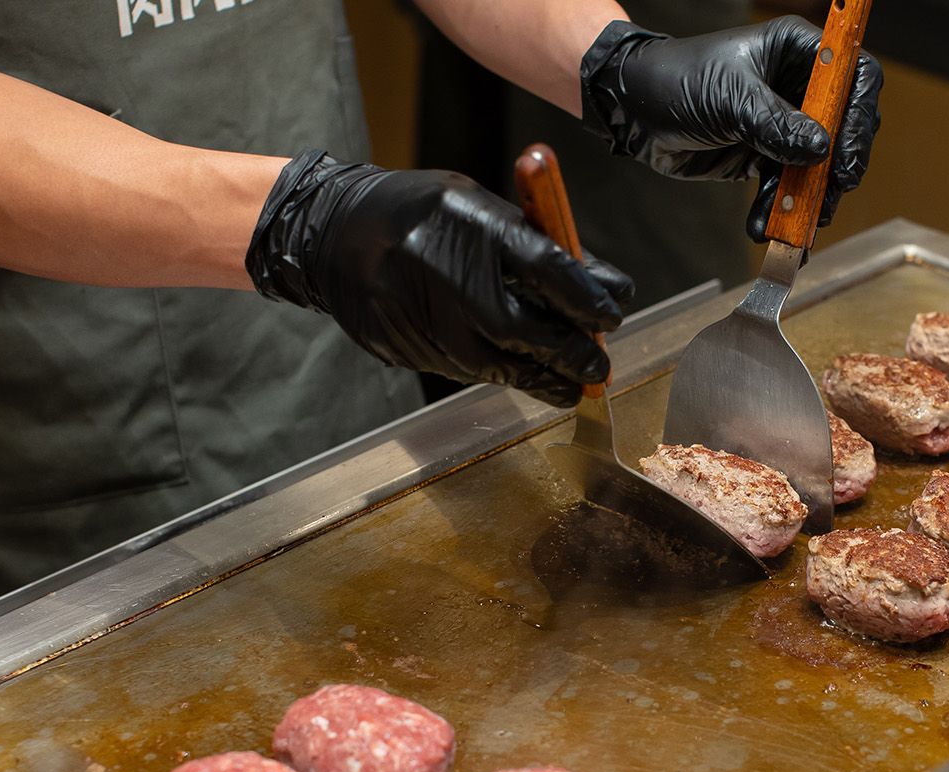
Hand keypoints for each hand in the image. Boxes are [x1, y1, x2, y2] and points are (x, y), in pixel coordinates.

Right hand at [246, 151, 634, 407]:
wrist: (336, 233)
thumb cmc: (424, 214)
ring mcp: (424, 318)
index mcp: (473, 226)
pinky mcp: (407, 349)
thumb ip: (543, 247)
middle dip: (571, 353)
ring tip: (572, 383)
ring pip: (499, 363)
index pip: (550, 269)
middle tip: (600, 365)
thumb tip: (607, 288)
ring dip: (542, 377)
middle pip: (527, 330)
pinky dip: (500, 372)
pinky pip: (467, 370)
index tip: (612, 316)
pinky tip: (521, 370)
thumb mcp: (484, 211)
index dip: (588, 299)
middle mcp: (449, 276)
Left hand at [578, 16, 882, 241]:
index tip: (845, 159)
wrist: (634, 111)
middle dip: (836, 168)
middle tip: (827, 197)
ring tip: (795, 227)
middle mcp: (797, 84)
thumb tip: (821, 150)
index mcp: (797, 51)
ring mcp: (783, 122)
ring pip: (817, 165)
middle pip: (843, 127)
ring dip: (808, 199)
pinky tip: (766, 229)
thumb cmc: (676, 80)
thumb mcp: (730, 98)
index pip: (854, 76)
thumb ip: (777, 124)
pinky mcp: (764, 154)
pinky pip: (785, 186)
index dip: (858, 117)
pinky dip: (778, 210)